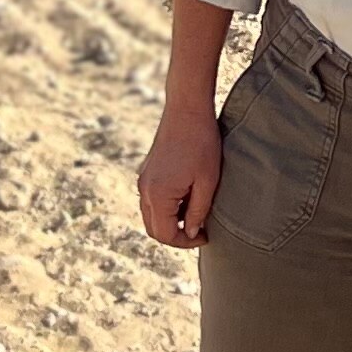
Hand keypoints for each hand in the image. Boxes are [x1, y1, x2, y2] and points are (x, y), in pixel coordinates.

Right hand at [138, 99, 223, 246]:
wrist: (187, 110)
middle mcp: (144, 190)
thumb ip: (198, 211)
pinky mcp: (147, 172)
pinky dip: (166, 208)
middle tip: (200, 231)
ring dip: (171, 221)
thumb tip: (191, 232)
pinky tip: (187, 198)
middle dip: (176, 235)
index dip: (185, 242)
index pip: (165, 235)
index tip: (205, 236)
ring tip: (195, 214)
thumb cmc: (201, 143)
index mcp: (157, 195)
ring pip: (151, 215)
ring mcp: (143, 180)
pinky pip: (151, 200)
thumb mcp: (207, 182)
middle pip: (154, 229)